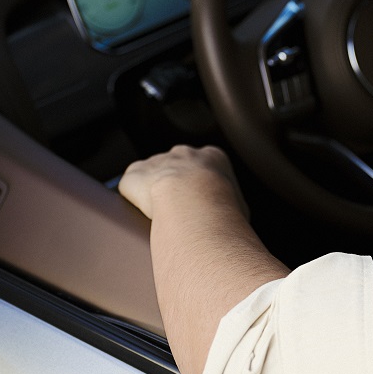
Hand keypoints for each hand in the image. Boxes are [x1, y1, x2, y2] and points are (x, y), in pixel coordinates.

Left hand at [119, 144, 248, 220]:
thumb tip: (233, 221)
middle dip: (176, 186)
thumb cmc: (222, 208)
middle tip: (179, 212)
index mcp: (212, 156)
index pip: (205, 166)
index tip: (200, 203)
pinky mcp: (134, 174)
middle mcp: (184, 153)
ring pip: (152, 176)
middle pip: (176, 166)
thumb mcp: (241, 206)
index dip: (202, 186)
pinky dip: (134, 201)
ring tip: (160, 219)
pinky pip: (131, 187)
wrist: (192, 202)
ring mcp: (157, 161)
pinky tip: (141, 218)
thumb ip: (233, 205)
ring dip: (154, 194)